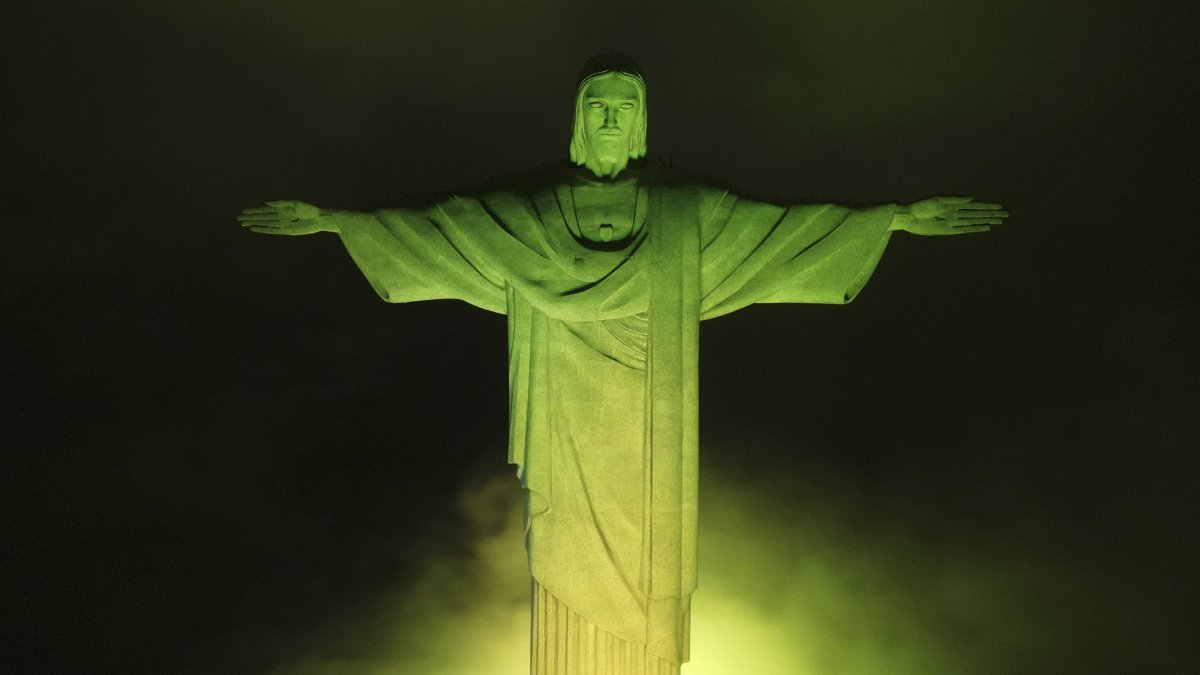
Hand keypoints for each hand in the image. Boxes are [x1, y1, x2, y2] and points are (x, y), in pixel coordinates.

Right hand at [237, 200, 335, 234]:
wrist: (320, 218)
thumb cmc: (309, 209)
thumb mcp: (294, 203)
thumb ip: (280, 203)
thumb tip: (266, 203)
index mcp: (282, 209)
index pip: (264, 210)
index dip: (254, 211)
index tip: (244, 212)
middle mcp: (280, 217)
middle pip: (262, 218)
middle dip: (251, 218)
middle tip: (239, 219)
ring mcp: (282, 224)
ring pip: (265, 224)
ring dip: (255, 224)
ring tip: (244, 224)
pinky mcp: (286, 231)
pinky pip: (273, 231)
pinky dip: (264, 230)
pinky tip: (255, 229)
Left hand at [892, 196, 1007, 235]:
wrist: (909, 217)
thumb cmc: (921, 206)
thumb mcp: (938, 200)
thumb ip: (956, 199)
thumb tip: (972, 198)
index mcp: (954, 204)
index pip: (975, 206)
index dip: (988, 207)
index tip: (1000, 207)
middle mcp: (956, 214)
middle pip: (978, 214)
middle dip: (991, 214)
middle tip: (1006, 215)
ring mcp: (953, 223)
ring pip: (974, 222)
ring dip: (986, 221)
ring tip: (999, 221)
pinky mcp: (948, 231)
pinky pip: (964, 230)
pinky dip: (974, 229)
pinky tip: (985, 228)